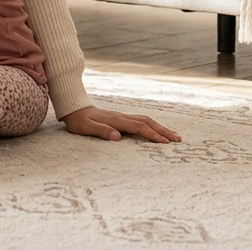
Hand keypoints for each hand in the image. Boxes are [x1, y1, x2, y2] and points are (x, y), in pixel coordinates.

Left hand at [62, 106, 180, 143]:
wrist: (74, 108)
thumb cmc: (79, 121)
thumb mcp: (85, 127)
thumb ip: (100, 131)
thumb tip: (117, 137)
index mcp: (115, 120)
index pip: (138, 127)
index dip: (152, 134)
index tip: (164, 142)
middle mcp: (121, 116)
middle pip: (147, 122)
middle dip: (163, 130)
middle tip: (178, 139)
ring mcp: (122, 116)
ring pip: (146, 120)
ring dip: (160, 127)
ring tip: (173, 135)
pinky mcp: (121, 118)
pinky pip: (141, 120)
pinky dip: (152, 125)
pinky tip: (158, 130)